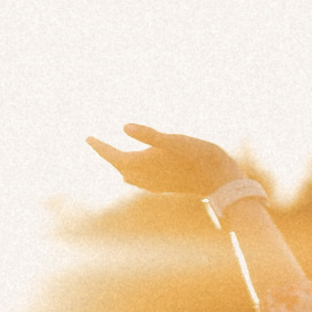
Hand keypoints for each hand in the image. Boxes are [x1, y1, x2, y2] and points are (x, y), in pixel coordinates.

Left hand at [85, 123, 242, 199]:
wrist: (224, 181)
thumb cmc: (202, 157)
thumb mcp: (177, 141)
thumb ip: (150, 135)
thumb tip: (124, 127)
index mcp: (147, 164)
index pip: (116, 157)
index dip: (101, 148)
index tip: (87, 138)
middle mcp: (149, 177)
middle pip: (120, 167)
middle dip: (108, 156)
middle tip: (95, 143)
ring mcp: (159, 183)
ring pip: (131, 176)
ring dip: (121, 165)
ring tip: (114, 156)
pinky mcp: (168, 185)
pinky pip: (143, 181)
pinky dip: (134, 173)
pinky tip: (137, 175)